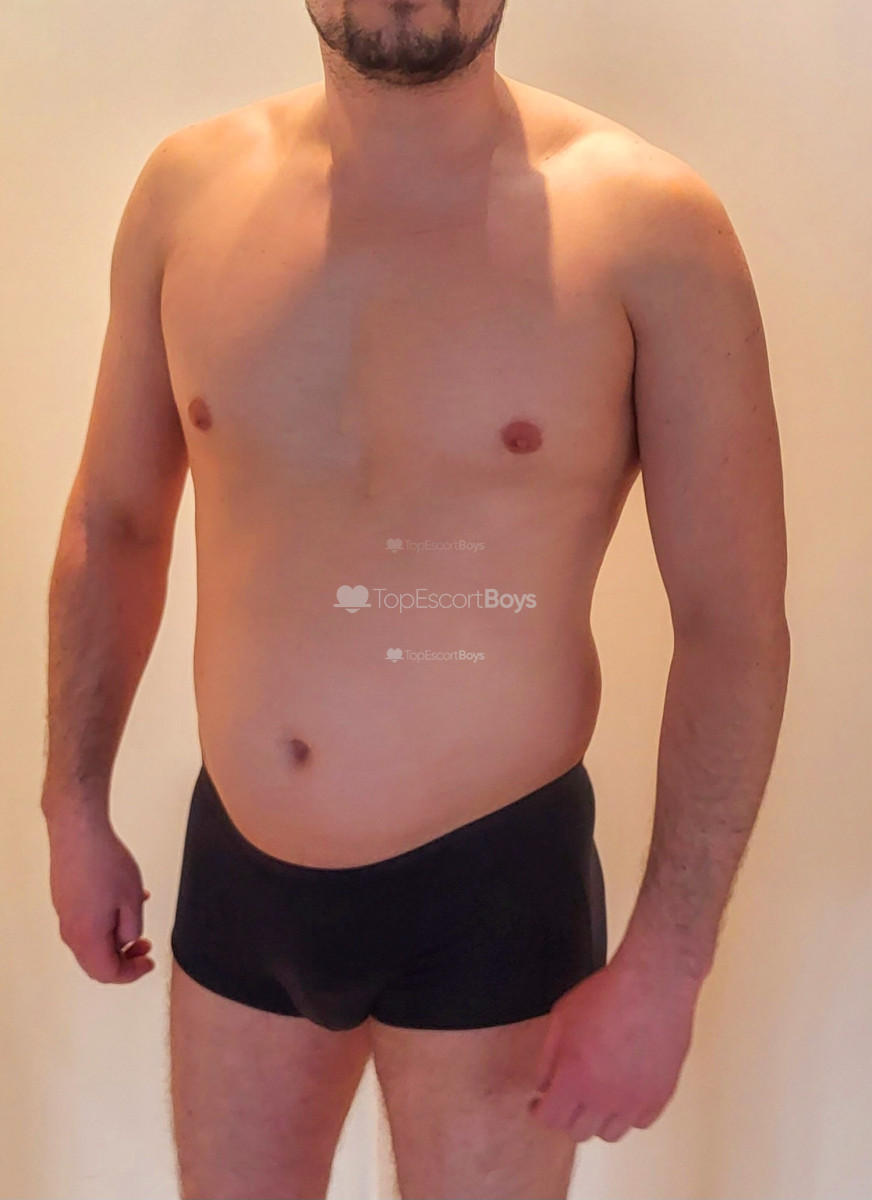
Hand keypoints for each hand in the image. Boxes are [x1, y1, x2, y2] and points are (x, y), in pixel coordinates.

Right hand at [46, 807, 153, 983]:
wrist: (79, 832)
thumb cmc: (104, 862)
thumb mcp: (132, 901)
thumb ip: (131, 929)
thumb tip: (127, 941)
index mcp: (86, 938)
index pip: (107, 973)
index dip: (132, 973)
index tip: (148, 963)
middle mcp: (70, 931)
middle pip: (97, 961)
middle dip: (124, 958)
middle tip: (145, 947)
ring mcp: (65, 915)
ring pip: (92, 941)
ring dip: (117, 937)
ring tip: (137, 920)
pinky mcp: (65, 900)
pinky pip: (87, 922)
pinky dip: (107, 922)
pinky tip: (124, 902)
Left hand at [529, 953, 698, 1141]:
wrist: (652, 984)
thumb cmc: (607, 994)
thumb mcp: (561, 1018)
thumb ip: (547, 1058)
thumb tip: (544, 1086)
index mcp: (575, 1078)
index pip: (551, 1119)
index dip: (541, 1111)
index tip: (541, 1104)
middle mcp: (604, 1097)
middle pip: (578, 1132)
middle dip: (568, 1115)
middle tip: (569, 1096)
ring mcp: (634, 1101)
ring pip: (610, 1133)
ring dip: (598, 1118)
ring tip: (597, 1094)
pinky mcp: (660, 1097)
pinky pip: (639, 1122)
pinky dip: (628, 1113)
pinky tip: (623, 1091)